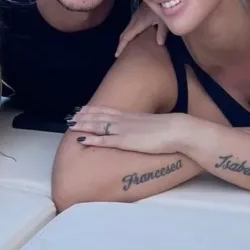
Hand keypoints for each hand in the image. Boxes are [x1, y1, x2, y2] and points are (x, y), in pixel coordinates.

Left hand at [67, 106, 188, 154]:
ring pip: (99, 126)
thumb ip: (148, 126)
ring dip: (84, 125)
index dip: (96, 110)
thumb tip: (148, 130)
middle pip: (101, 116)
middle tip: (72, 115)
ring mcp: (124, 130)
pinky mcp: (125, 141)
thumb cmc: (172, 130)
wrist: (177, 130)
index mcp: (133, 116)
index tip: (85, 109)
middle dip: (85, 116)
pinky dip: (92, 139)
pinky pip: (104, 140)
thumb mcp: (157, 124)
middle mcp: (126, 121)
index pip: (110, 111)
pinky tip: (81, 139)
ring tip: (71, 124)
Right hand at [115, 2, 167, 56]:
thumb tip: (159, 44)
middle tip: (118, 55)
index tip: (117, 55)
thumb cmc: (162, 6)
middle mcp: (135, 19)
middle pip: (124, 33)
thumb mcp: (164, 20)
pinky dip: (127, 33)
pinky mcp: (138, 14)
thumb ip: (162, 31)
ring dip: (124, 39)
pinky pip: (130, 26)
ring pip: (126, 29)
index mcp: (139, 22)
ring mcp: (135, 16)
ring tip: (123, 49)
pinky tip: (131, 38)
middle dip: (121, 44)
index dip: (122, 46)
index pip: (127, 36)